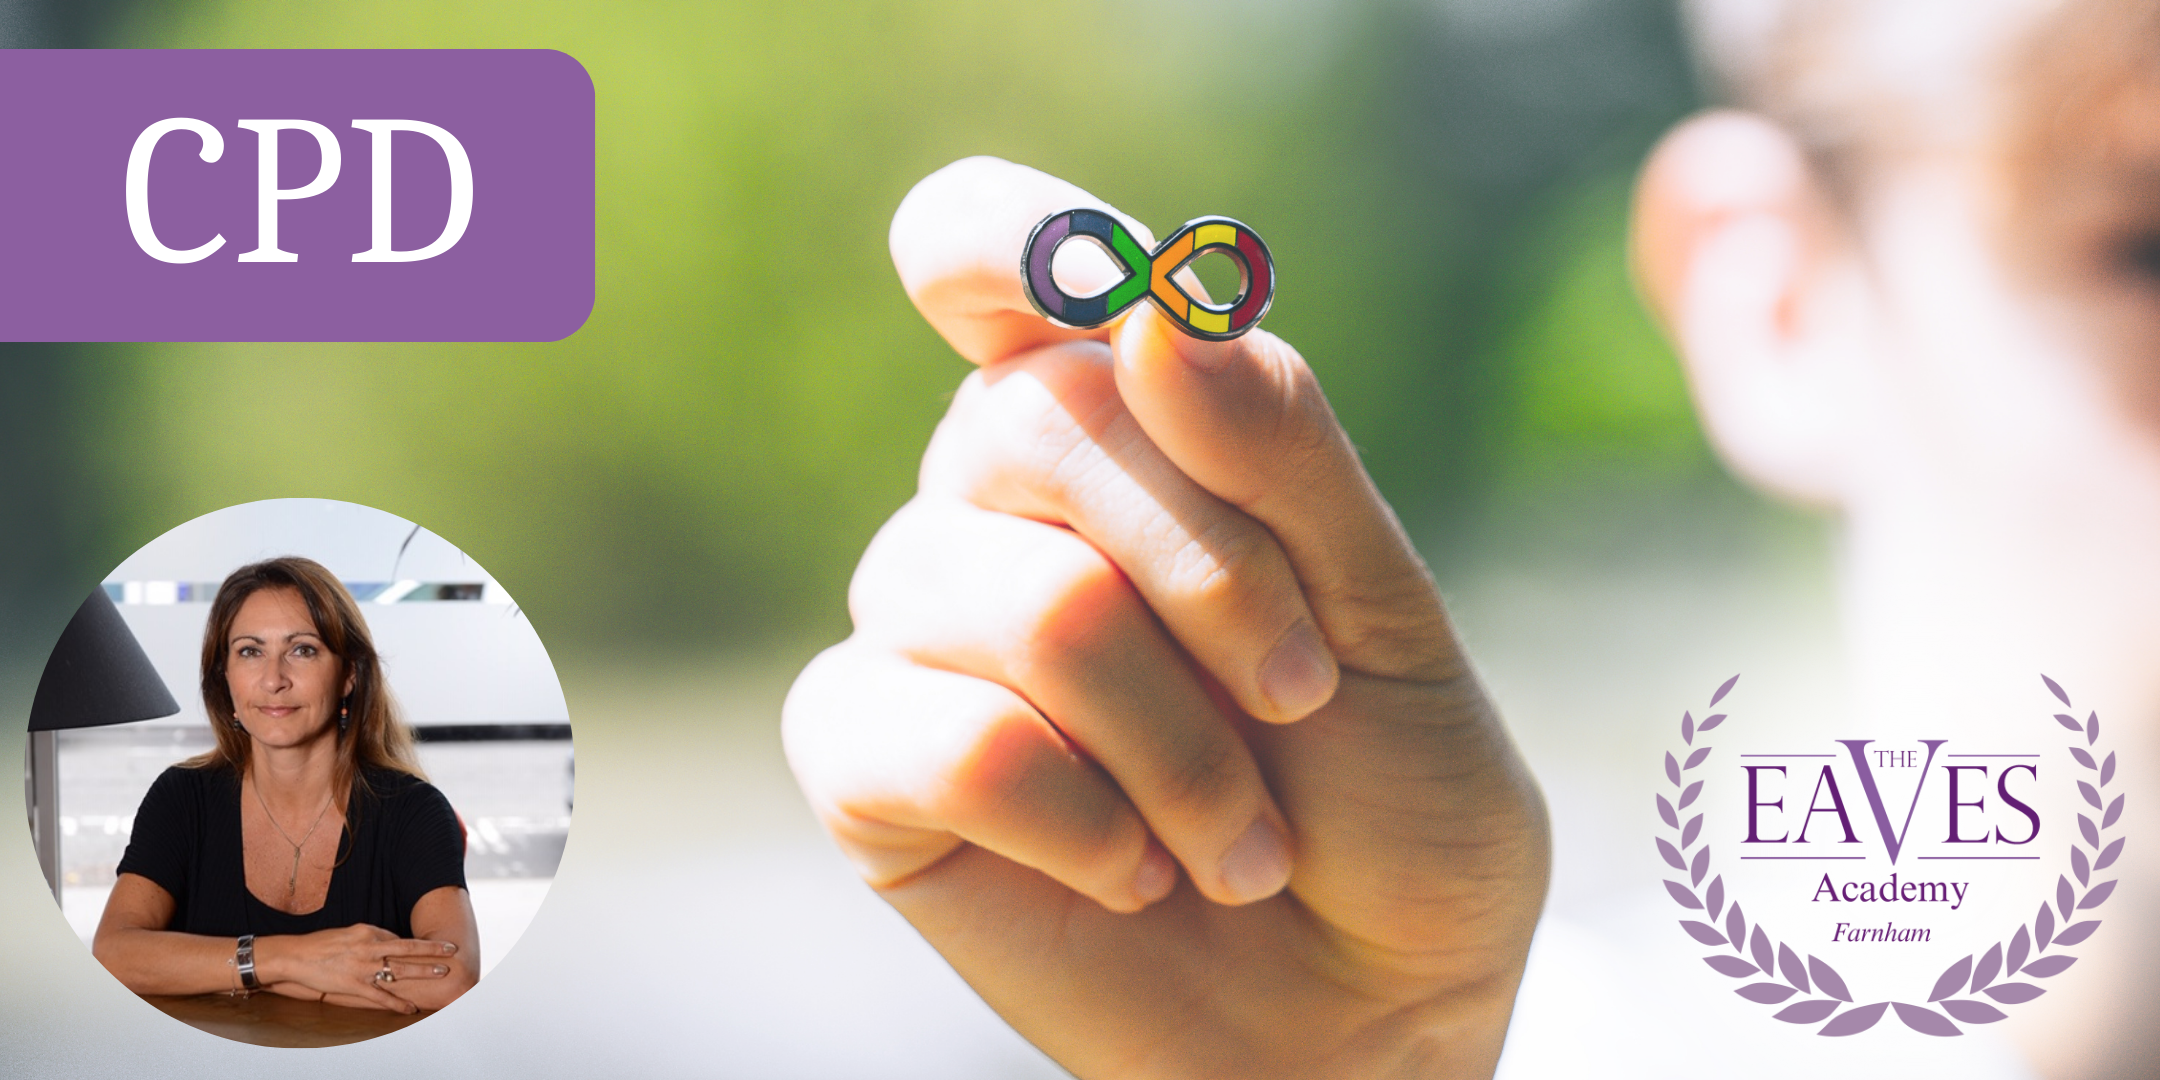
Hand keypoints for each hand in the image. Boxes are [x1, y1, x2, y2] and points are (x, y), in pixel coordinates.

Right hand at [257, 923, 458, 1013]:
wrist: (295, 956)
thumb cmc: (322, 944)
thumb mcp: (350, 932)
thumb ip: (371, 937)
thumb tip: (391, 942)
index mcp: (368, 932)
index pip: (397, 938)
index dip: (414, 946)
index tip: (432, 947)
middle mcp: (369, 948)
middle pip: (408, 948)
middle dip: (432, 950)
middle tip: (452, 950)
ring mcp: (363, 968)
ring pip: (400, 970)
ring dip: (423, 972)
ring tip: (442, 973)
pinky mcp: (354, 986)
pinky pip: (381, 996)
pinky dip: (397, 1004)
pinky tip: (410, 1010)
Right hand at [783, 157, 1549, 1078]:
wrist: (1367, 1012)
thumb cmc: (1386, 797)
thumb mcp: (1383, 616)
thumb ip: (1280, 456)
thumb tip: (1152, 316)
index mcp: (1117, 431)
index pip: (993, 261)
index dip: (1013, 234)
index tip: (1104, 277)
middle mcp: (997, 511)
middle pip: (1023, 423)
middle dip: (1201, 570)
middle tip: (1298, 694)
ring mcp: (923, 639)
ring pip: (995, 593)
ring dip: (1163, 734)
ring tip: (1239, 837)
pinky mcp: (871, 773)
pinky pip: (920, 735)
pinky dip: (1066, 815)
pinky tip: (1136, 869)